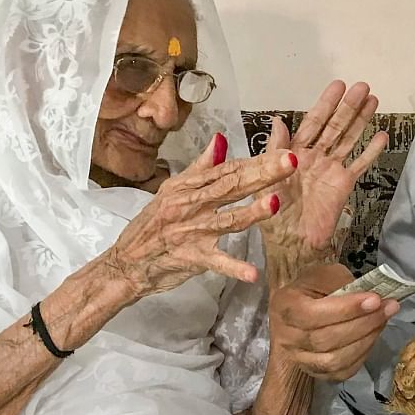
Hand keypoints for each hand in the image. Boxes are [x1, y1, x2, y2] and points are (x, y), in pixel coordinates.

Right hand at [105, 133, 295, 299]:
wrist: (124, 262)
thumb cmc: (150, 226)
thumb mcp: (172, 191)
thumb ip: (200, 168)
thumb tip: (221, 140)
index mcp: (188, 188)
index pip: (227, 170)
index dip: (256, 161)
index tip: (283, 152)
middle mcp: (190, 205)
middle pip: (231, 187)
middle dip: (262, 174)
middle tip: (290, 162)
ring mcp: (191, 231)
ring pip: (227, 220)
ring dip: (252, 213)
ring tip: (276, 203)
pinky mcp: (190, 258)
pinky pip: (215, 263)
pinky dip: (233, 268)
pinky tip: (253, 274)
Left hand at [259, 81, 387, 284]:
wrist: (290, 243)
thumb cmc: (272, 214)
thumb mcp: (266, 179)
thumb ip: (274, 150)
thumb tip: (278, 120)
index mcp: (294, 152)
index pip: (313, 122)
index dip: (326, 104)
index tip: (339, 86)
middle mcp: (315, 156)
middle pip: (335, 126)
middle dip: (348, 107)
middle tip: (363, 87)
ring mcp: (331, 169)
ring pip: (349, 139)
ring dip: (361, 120)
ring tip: (374, 100)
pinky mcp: (343, 185)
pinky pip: (360, 164)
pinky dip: (371, 151)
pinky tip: (382, 136)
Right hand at [269, 262, 399, 380]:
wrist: (298, 311)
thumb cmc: (311, 289)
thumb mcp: (322, 274)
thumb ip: (340, 282)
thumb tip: (369, 295)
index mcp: (284, 307)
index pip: (313, 314)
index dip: (346, 309)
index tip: (375, 299)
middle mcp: (287, 338)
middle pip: (325, 340)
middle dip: (363, 323)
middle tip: (388, 308)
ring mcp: (299, 359)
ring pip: (334, 360)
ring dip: (366, 340)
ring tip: (383, 320)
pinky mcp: (315, 372)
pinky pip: (341, 372)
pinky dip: (361, 355)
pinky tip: (372, 336)